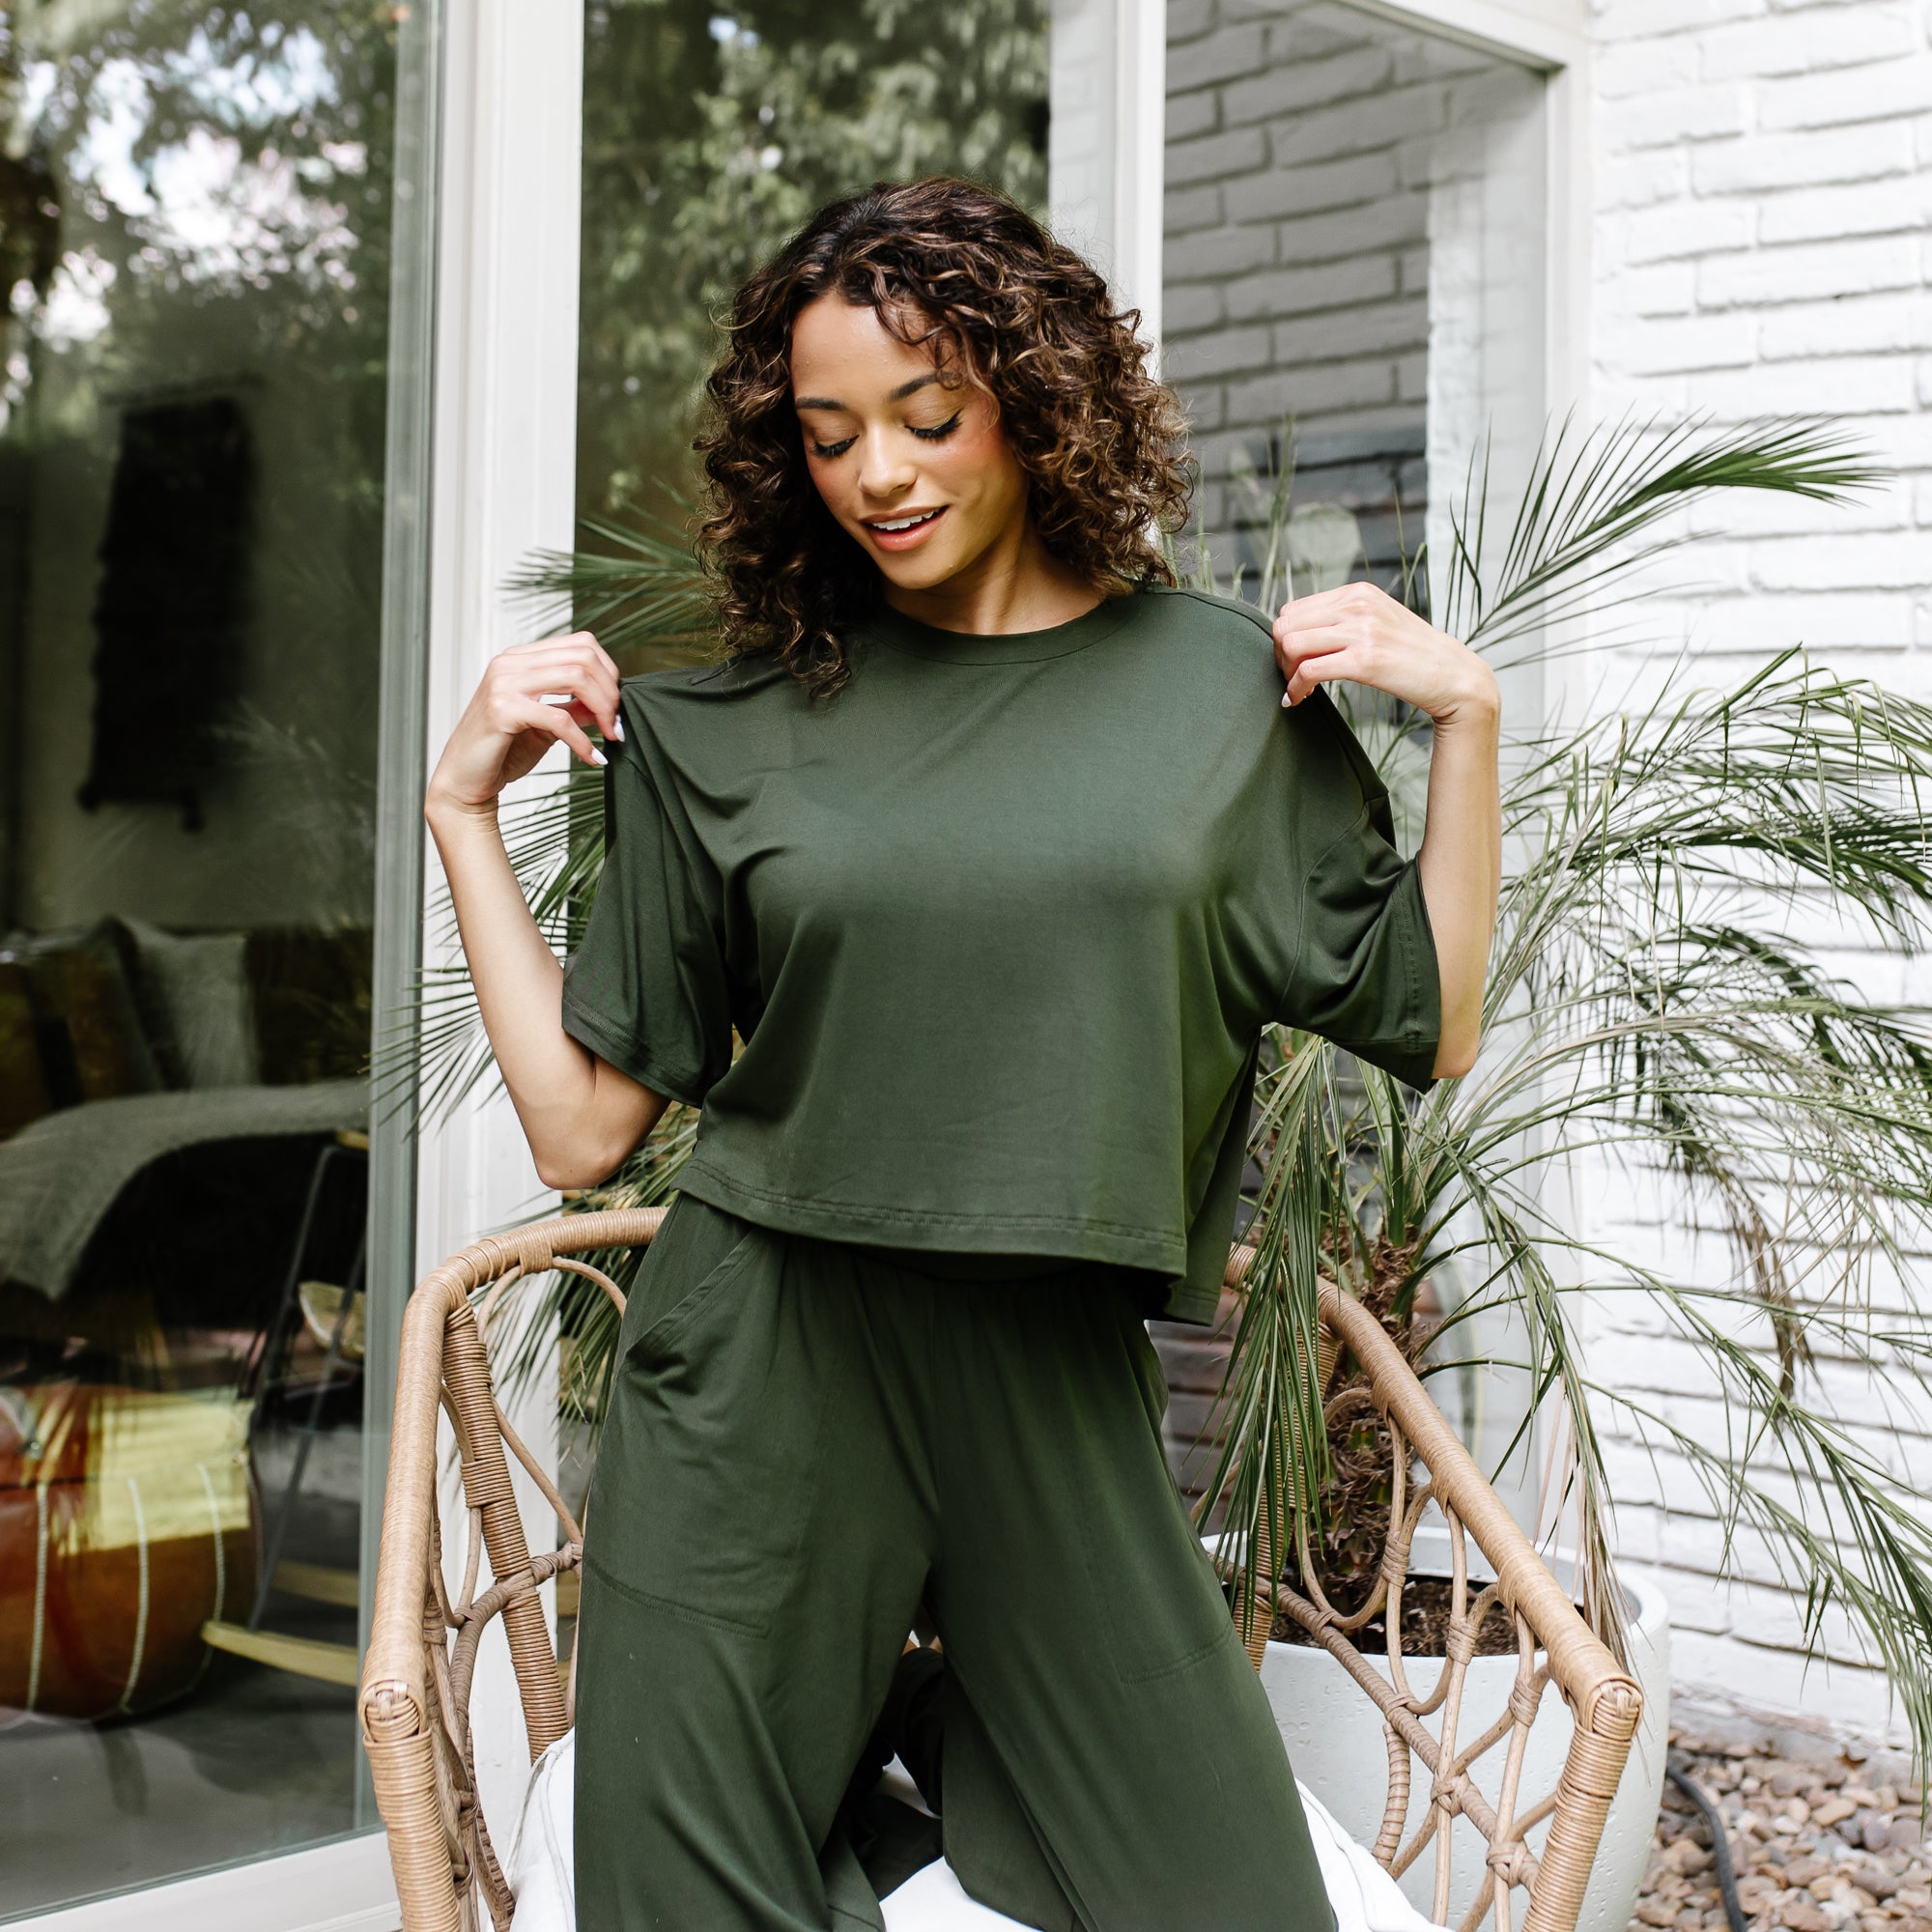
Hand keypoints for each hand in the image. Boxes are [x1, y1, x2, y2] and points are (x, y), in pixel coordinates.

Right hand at [426, 631, 623, 818]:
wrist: (464, 781)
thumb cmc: (502, 752)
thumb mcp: (547, 726)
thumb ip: (574, 708)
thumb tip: (610, 704)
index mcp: (521, 659)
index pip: (581, 644)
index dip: (609, 672)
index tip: (616, 705)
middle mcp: (510, 663)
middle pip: (583, 656)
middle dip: (610, 691)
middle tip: (616, 724)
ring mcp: (503, 683)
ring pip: (575, 677)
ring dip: (603, 709)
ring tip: (610, 736)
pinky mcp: (501, 709)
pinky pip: (559, 718)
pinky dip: (582, 740)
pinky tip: (590, 757)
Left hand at [1272, 582, 1496, 727]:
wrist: (1454, 676)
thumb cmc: (1413, 656)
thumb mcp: (1378, 623)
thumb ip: (1344, 621)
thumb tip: (1300, 636)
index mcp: (1358, 593)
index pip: (1294, 608)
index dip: (1286, 638)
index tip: (1294, 662)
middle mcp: (1357, 605)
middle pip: (1286, 624)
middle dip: (1279, 655)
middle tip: (1291, 677)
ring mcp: (1362, 631)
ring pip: (1291, 644)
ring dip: (1286, 672)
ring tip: (1298, 689)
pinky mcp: (1365, 660)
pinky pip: (1308, 671)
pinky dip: (1296, 688)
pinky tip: (1300, 699)